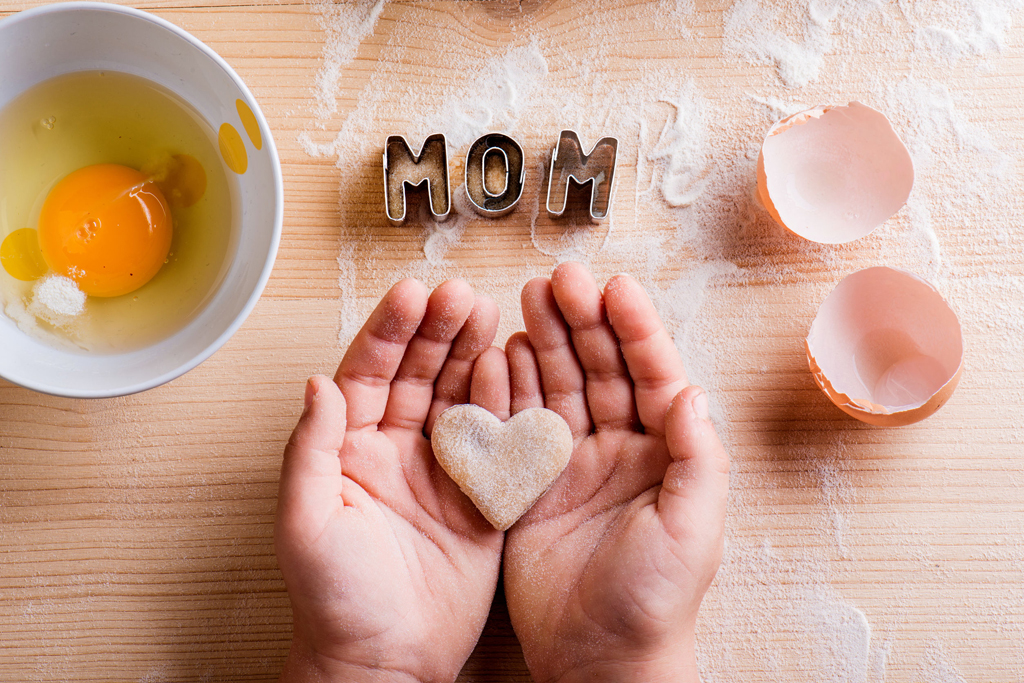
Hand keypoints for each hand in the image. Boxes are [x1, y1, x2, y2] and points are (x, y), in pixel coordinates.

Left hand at [275, 279, 503, 682]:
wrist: (386, 662)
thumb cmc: (335, 601)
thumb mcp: (306, 522)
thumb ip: (310, 450)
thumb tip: (315, 384)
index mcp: (350, 450)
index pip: (368, 373)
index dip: (390, 332)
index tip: (412, 295)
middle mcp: (396, 451)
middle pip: (418, 374)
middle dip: (439, 331)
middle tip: (462, 295)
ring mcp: (440, 471)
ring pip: (458, 397)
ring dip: (472, 354)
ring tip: (490, 315)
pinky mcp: (479, 497)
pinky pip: (493, 442)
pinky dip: (504, 406)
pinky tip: (512, 371)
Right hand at [479, 262, 728, 682]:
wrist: (599, 659)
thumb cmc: (657, 601)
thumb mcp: (693, 529)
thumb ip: (699, 457)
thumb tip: (691, 391)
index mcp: (664, 452)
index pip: (651, 374)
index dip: (634, 329)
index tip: (614, 287)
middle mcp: (619, 449)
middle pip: (600, 368)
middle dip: (580, 321)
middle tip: (559, 280)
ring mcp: (572, 464)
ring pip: (557, 387)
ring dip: (542, 343)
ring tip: (525, 300)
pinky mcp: (531, 486)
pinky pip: (519, 426)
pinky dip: (507, 390)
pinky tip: (498, 356)